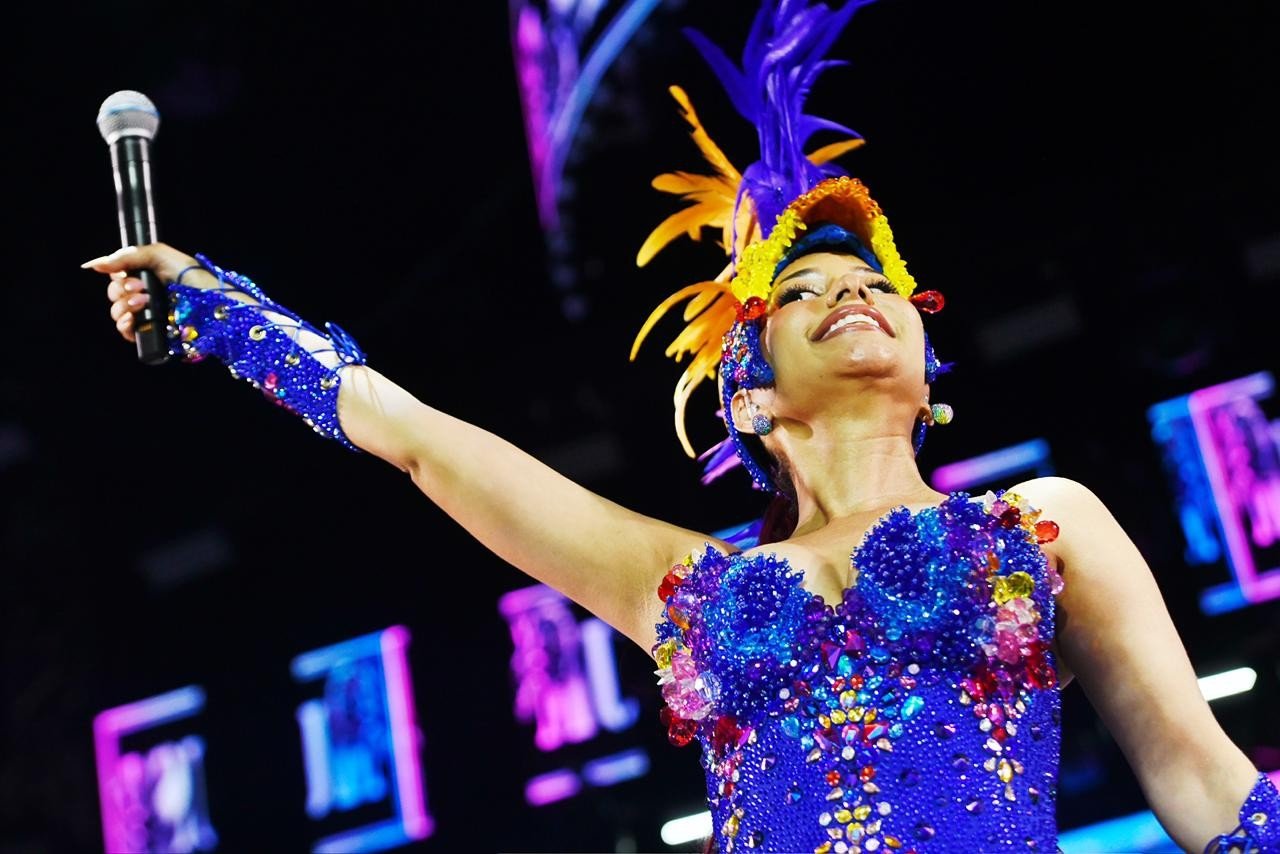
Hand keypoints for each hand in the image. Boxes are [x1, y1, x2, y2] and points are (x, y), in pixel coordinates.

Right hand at [82, 243, 213, 342]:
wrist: (207, 298)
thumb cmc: (187, 273)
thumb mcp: (157, 254)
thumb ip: (125, 257)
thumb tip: (94, 265)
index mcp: (145, 277)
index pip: (116, 279)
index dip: (117, 278)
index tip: (129, 276)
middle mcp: (144, 295)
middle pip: (114, 296)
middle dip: (121, 291)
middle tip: (141, 289)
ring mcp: (147, 314)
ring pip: (117, 313)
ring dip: (124, 306)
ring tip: (143, 301)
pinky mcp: (152, 331)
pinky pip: (126, 332)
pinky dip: (124, 325)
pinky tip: (133, 319)